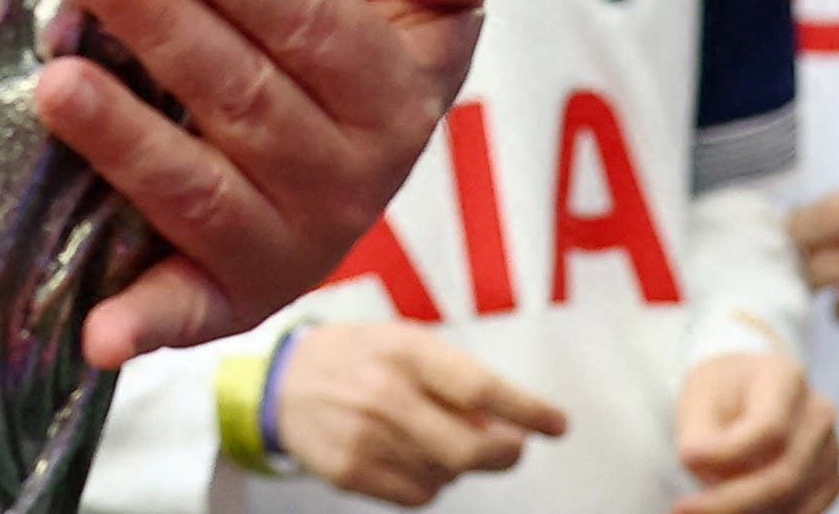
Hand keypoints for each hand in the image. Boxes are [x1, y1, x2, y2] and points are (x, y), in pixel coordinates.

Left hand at [39, 0, 555, 365]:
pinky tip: (98, 332)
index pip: (314, 25)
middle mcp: (349, 179)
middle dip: (161, 22)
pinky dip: (144, 322)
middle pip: (244, 96)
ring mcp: (289, 243)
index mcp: (392, 92)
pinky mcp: (230, 298)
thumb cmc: (351, 44)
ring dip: (126, 140)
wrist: (332, 166)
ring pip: (202, 188)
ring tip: (54, 82)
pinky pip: (186, 311)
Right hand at [265, 322, 563, 505]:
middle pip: (471, 447)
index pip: (481, 387)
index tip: (557, 424)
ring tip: (435, 439)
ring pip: (449, 475)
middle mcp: (385, 393)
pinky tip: (410, 457)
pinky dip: (430, 483)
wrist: (281, 382)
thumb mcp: (404, 342)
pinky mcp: (351, 472)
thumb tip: (505, 422)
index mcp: (405, 350)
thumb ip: (454, 376)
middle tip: (512, 448)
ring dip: (459, 465)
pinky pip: (419, 496)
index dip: (527, 410)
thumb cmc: (357, 358)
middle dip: (505, 453)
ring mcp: (366, 437)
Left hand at [669, 346, 838, 513]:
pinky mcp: (832, 479)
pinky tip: (734, 510)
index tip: (685, 461)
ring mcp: (832, 448)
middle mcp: (819, 412)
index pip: (769, 427)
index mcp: (786, 376)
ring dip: (748, 512)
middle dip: (733, 501)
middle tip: (686, 510)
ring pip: (795, 499)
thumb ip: (699, 434)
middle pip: (786, 472)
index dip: (727, 454)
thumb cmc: (720, 393)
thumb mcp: (699, 397)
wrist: (747, 392)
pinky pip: (804, 511)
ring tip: (704, 508)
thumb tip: (695, 463)